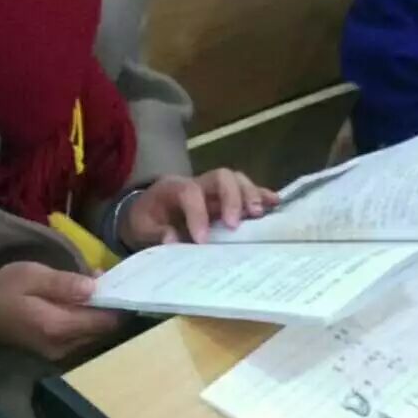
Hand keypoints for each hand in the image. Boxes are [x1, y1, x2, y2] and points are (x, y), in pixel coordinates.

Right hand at [0, 262, 124, 361]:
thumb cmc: (5, 289)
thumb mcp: (33, 276)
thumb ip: (64, 283)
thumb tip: (94, 287)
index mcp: (58, 326)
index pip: (103, 322)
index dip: (119, 304)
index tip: (125, 284)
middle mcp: (63, 346)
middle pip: (102, 330)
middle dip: (111, 307)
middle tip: (112, 280)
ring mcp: (59, 352)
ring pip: (94, 334)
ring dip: (100, 313)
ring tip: (98, 286)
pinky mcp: (55, 350)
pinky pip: (82, 335)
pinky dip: (88, 319)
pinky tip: (84, 300)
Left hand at [119, 170, 278, 248]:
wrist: (147, 209)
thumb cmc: (146, 218)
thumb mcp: (141, 228)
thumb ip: (155, 232)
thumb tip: (172, 240)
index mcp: (173, 188)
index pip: (189, 192)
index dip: (197, 213)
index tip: (202, 240)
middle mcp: (198, 182)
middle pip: (220, 177)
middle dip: (231, 198)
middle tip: (235, 224)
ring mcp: (214, 189)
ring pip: (236, 180)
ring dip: (250, 195)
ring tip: (258, 215)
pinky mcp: (226, 197)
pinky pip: (246, 190)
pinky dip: (261, 196)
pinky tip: (275, 204)